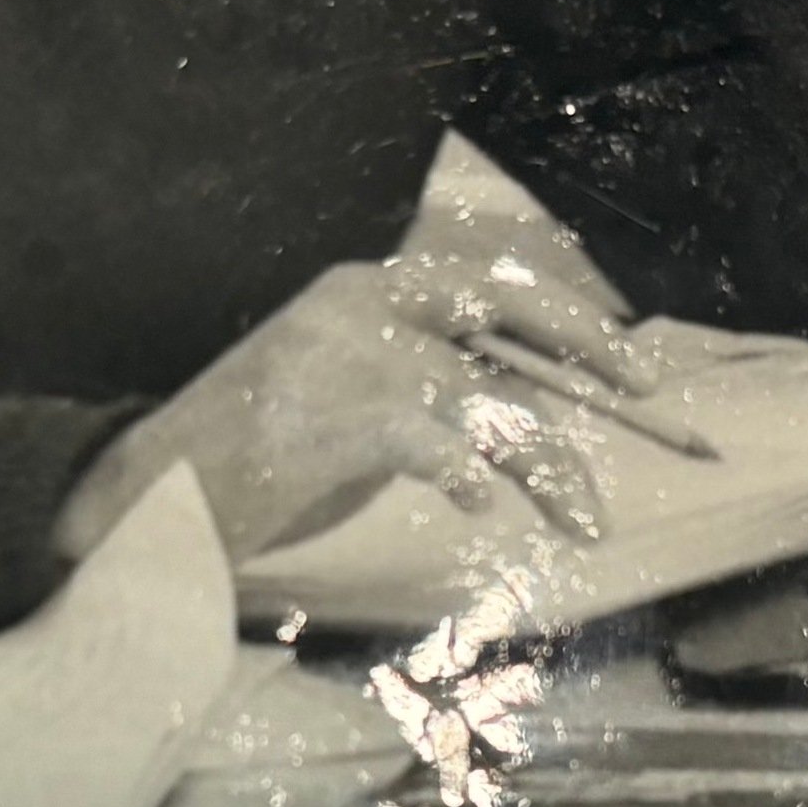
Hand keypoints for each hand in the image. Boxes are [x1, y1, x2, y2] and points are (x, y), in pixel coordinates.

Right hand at [54, 246, 645, 564]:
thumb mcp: (352, 400)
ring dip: (549, 467)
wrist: (152, 500)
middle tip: (655, 404)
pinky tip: (483, 508)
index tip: (635, 369)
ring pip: (486, 399)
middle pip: (507, 314)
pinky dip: (470, 473)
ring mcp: (342, 357)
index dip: (575, 323)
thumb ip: (426, 387)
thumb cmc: (259, 460)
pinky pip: (430, 442)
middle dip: (592, 356)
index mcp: (368, 287)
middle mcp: (361, 302)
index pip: (494, 286)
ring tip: (584, 520)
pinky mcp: (324, 420)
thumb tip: (528, 411)